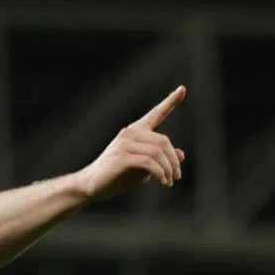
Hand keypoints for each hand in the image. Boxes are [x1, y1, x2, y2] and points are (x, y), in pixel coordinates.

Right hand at [75, 86, 186, 201]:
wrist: (93, 185)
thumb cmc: (118, 176)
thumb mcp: (144, 168)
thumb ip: (160, 159)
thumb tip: (181, 154)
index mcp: (136, 132)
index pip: (155, 114)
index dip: (170, 101)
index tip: (182, 89)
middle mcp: (130, 133)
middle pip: (163, 141)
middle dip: (173, 161)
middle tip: (176, 177)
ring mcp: (124, 144)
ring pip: (157, 152)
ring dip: (168, 169)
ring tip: (169, 182)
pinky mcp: (121, 157)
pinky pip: (148, 162)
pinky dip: (159, 173)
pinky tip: (161, 182)